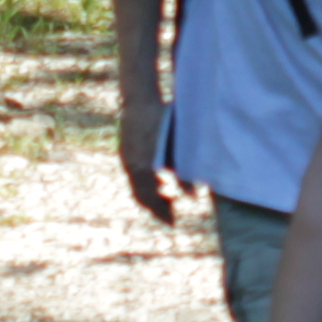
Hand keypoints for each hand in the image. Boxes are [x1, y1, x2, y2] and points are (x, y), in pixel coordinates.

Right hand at [115, 94, 179, 226]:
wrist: (139, 99)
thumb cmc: (163, 120)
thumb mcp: (178, 146)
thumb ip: (185, 172)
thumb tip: (195, 196)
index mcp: (143, 167)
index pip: (151, 199)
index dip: (162, 212)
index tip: (173, 222)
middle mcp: (132, 166)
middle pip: (142, 196)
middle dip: (156, 208)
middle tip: (171, 218)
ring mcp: (126, 158)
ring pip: (137, 186)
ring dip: (151, 196)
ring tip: (166, 202)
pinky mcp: (126, 151)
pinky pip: (135, 175)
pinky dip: (146, 183)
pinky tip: (159, 182)